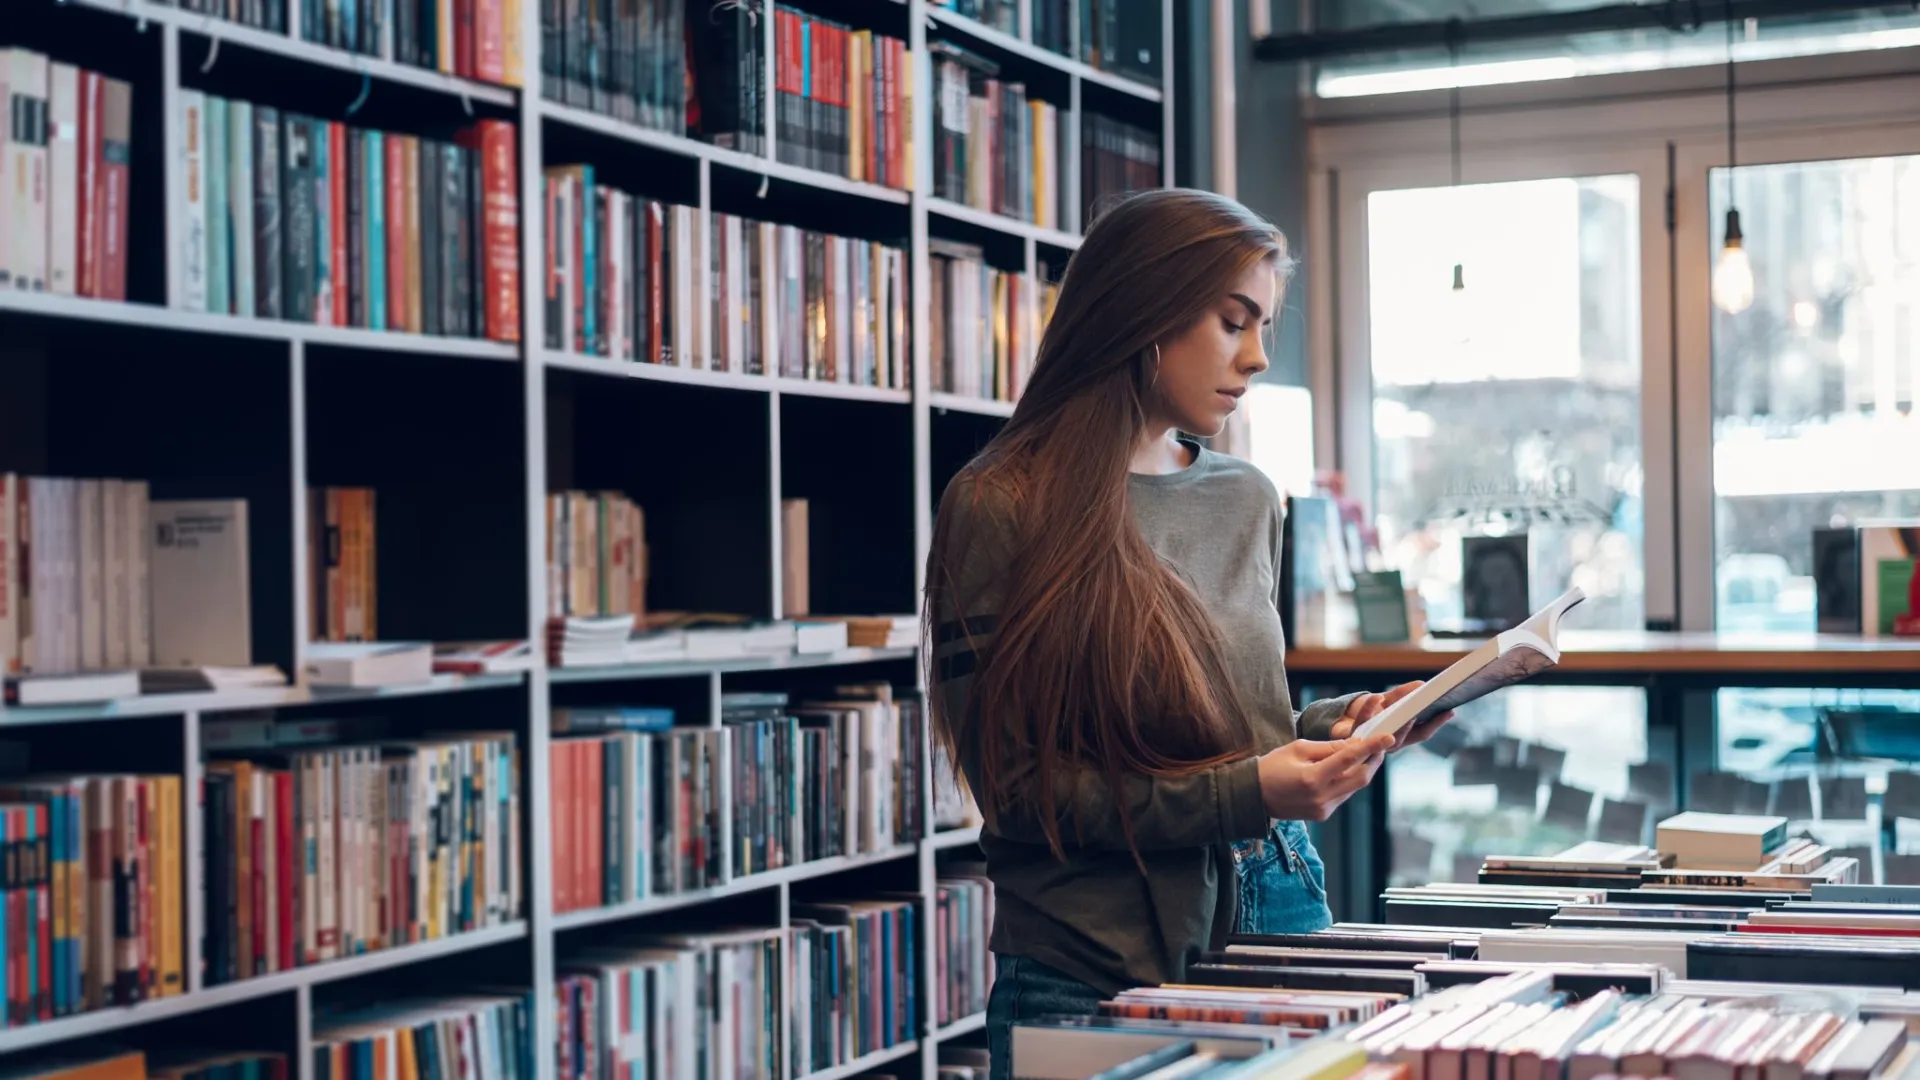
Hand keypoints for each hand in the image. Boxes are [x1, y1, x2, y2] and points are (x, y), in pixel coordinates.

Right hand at [1256, 733, 1394, 820]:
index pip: (1349, 759)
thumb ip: (1327, 748)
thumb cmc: (1271, 767)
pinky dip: (1349, 780)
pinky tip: (1346, 769)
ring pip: (1354, 787)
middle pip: (1361, 778)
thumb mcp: (1298, 749)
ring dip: (1363, 770)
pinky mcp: (1323, 814)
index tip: (1388, 737)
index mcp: (1312, 778)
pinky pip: (1344, 794)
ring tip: (1365, 754)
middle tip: (1381, 744)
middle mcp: (1321, 797)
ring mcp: (1323, 809)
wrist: (1253, 796)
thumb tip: (1354, 744)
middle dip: (1374, 760)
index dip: (1371, 746)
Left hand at [1327, 682, 1456, 749]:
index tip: (1450, 710)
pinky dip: (1370, 709)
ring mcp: (1370, 743)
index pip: (1422, 733)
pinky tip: (1376, 697)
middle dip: (1418, 724)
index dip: (1436, 723)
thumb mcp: (1387, 701)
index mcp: (1400, 736)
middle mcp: (1387, 743)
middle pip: (1405, 737)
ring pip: (1385, 735)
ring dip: (1396, 721)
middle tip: (1429, 709)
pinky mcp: (1353, 737)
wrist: (1339, 720)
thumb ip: (1403, 695)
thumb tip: (1422, 686)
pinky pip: (1362, 723)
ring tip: (1408, 706)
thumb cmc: (1368, 712)